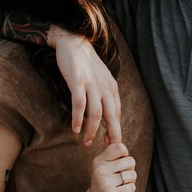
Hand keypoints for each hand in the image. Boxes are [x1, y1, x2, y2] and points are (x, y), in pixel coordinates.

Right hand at [50, 28, 121, 145]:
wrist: (74, 42)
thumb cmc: (86, 64)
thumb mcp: (100, 79)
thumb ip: (104, 96)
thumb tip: (104, 116)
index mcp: (112, 88)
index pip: (117, 113)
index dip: (116, 130)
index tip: (112, 144)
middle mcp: (105, 87)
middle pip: (111, 116)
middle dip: (110, 134)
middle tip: (106, 150)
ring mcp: (91, 84)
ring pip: (96, 113)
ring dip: (92, 130)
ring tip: (87, 142)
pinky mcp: (78, 81)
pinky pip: (79, 104)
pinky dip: (78, 118)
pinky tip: (75, 129)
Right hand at [82, 142, 135, 191]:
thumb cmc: (102, 181)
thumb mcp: (101, 164)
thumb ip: (107, 150)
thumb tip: (108, 133)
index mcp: (98, 160)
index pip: (121, 147)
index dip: (124, 155)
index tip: (118, 164)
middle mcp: (100, 169)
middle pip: (130, 161)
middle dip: (129, 169)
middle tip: (119, 177)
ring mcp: (105, 183)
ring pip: (132, 175)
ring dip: (130, 181)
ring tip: (119, 185)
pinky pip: (132, 187)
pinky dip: (129, 190)